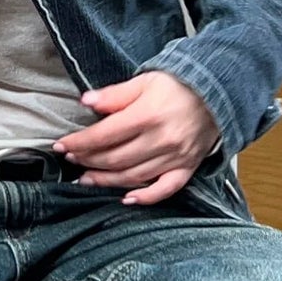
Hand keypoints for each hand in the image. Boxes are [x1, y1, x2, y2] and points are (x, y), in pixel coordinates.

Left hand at [54, 71, 218, 203]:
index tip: (62, 146)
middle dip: (89, 161)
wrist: (219, 92)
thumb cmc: (179, 85)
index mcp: (147, 115)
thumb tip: (87, 102)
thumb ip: (115, 95)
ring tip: (86, 179)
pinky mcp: (187, 167)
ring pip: (133, 176)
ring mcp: (175, 157)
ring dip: (106, 180)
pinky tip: (127, 199)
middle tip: (72, 160)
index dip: (80, 142)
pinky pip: (166, 188)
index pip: (104, 135)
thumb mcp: (144, 81)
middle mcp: (161, 139)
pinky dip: (146, 197)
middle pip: (115, 158)